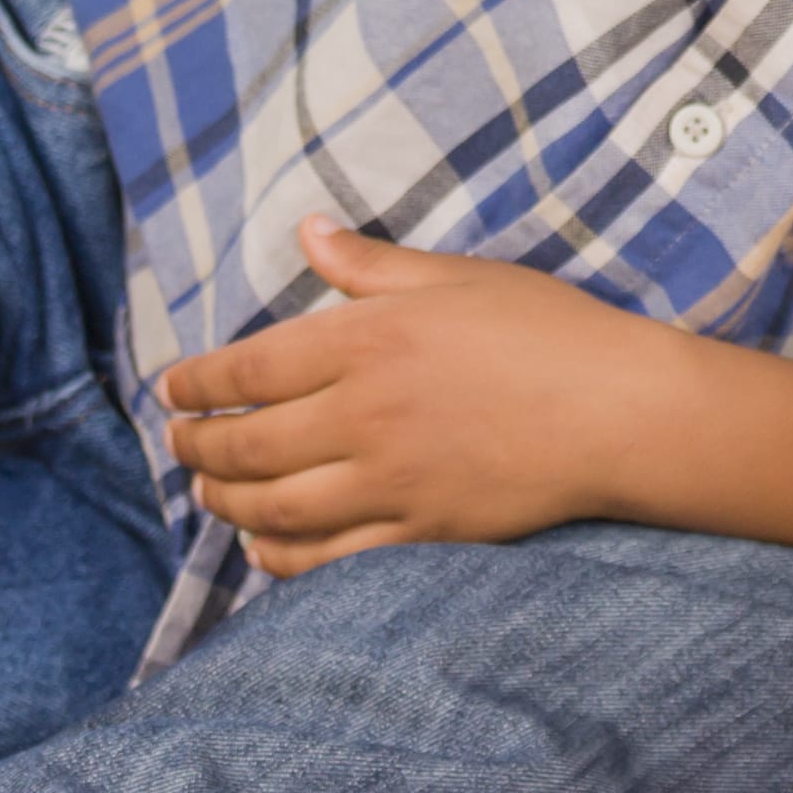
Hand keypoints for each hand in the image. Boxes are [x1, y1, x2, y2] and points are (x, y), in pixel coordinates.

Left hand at [158, 219, 689, 578]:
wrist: (622, 410)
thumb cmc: (548, 330)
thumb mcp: (458, 278)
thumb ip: (371, 264)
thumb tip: (306, 232)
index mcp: (369, 341)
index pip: (248, 369)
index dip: (196, 382)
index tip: (171, 388)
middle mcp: (365, 414)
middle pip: (245, 445)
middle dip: (197, 449)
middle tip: (179, 445)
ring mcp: (390, 481)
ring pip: (273, 508)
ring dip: (225, 505)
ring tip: (210, 497)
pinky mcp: (420, 533)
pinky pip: (327, 559)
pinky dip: (280, 560)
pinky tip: (264, 549)